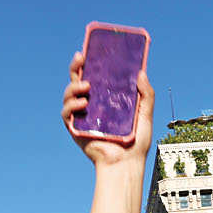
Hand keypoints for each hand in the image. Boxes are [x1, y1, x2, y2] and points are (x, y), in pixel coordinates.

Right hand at [62, 53, 154, 168]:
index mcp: (107, 99)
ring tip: (86, 86)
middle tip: (81, 57)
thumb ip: (146, 94)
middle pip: (78, 80)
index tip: (91, 49)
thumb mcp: (145, 114)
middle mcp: (92, 104)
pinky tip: (83, 103)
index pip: (96, 75)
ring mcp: (82, 115)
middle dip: (76, 66)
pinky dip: (71, 105)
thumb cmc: (136, 143)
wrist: (126, 164)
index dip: (91, 61)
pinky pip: (66, 112)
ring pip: (69, 93)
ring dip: (73, 86)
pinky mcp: (74, 128)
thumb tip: (141, 72)